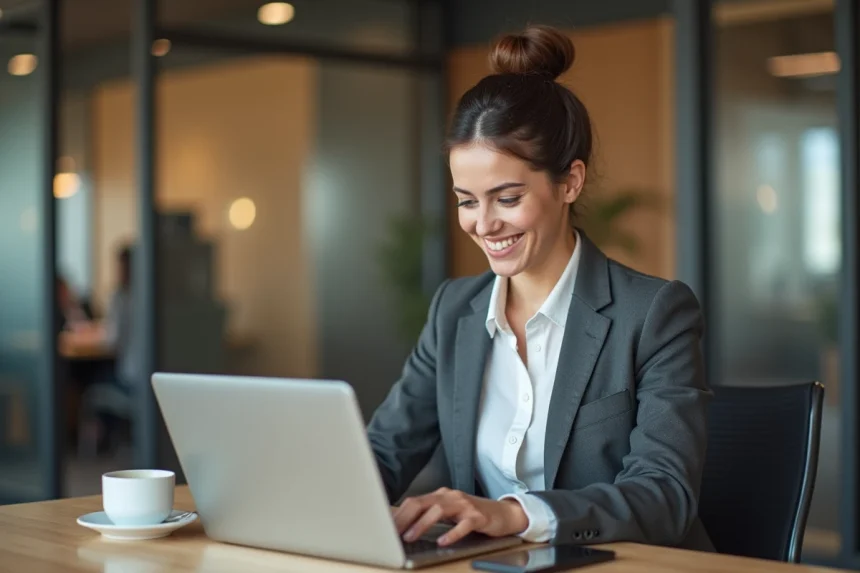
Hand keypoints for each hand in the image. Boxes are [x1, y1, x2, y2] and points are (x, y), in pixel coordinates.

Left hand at [393, 487, 528, 546]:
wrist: (503, 513)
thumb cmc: (472, 515)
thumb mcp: (448, 513)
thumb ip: (429, 515)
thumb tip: (402, 523)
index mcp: (441, 495)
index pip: (414, 501)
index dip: (398, 513)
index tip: (385, 526)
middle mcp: (450, 497)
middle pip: (422, 503)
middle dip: (405, 517)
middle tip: (393, 532)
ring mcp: (464, 505)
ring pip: (439, 510)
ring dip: (422, 524)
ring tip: (411, 536)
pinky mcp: (478, 516)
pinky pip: (463, 524)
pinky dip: (452, 533)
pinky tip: (442, 542)